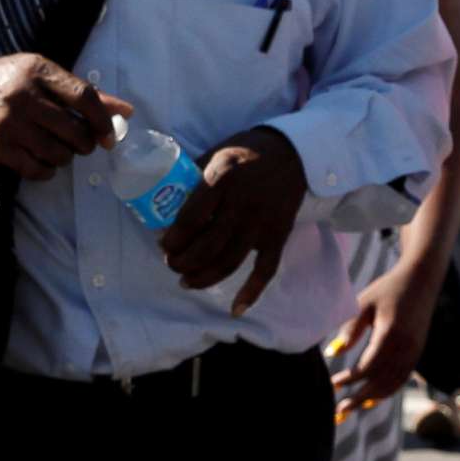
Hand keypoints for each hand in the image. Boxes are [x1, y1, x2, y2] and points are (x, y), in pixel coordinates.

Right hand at [0, 55, 129, 179]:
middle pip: (74, 130)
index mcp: (37, 71)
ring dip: (67, 157)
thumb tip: (125, 111)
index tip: (109, 134)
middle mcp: (23, 96)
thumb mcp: (39, 74)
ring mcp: (7, 123)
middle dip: (86, 142)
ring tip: (60, 148)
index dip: (103, 119)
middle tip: (82, 142)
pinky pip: (35, 169)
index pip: (84, 97)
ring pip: (58, 153)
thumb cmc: (3, 80)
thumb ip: (82, 91)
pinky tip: (44, 161)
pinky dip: (47, 170)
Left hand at [159, 127, 304, 314]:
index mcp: (221, 180)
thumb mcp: (216, 154)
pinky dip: (251, 292)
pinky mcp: (278, 235)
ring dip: (204, 278)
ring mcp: (261, 223)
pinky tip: (235, 309)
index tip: (163, 245)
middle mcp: (241, 204)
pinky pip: (265, 269)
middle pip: (206, 246)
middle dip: (183, 262)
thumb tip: (166, 203)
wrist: (295, 153)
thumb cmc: (248, 151)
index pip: (190, 220)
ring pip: (229, 262)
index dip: (172, 240)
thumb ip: (195, 178)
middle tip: (173, 264)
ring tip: (187, 282)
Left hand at [329, 258, 435, 414]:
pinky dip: (387, 391)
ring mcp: (414, 351)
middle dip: (359, 398)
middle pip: (381, 381)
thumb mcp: (364, 303)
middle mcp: (406, 346)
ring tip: (352, 408)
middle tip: (339, 412)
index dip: (350, 378)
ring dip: (372, 398)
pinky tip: (372, 399)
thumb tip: (333, 353)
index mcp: (391, 333)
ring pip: (393, 383)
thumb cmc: (387, 289)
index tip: (332, 384)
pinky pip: (402, 378)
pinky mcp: (417, 352)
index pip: (369, 366)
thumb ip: (350, 329)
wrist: (421, 281)